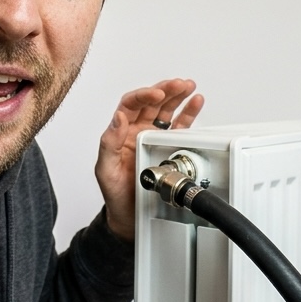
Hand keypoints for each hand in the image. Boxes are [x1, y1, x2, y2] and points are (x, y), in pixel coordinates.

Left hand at [95, 79, 203, 241]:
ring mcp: (154, 138)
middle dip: (166, 90)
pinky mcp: (168, 148)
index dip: (144, 95)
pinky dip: (189, 114)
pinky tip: (196, 103)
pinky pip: (180, 127)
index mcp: (121, 132)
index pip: (131, 105)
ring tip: (189, 87)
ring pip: (167, 111)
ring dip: (178, 97)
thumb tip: (118, 118)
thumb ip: (109, 143)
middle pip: (152, 103)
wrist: (129, 217)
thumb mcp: (105, 169)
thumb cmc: (114, 193)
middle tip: (179, 84)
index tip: (157, 93)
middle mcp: (137, 131)